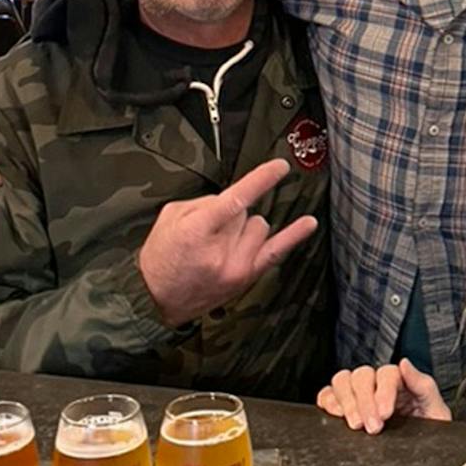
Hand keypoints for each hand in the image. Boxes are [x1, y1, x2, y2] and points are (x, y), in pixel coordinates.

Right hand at [138, 159, 317, 327]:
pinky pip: (277, 251)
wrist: (156, 299)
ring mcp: (236, 266)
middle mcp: (220, 250)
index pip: (236, 199)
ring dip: (246, 227)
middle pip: (245, 212)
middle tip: (210, 230)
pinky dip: (294, 235)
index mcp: (197, 230)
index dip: (261, 180)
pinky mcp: (246, 277)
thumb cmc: (161, 256)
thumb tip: (234, 198)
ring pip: (260, 226)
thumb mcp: (171, 217)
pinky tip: (309, 223)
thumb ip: (205, 202)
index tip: (280, 166)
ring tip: (224, 241)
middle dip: (231, 214)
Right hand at [317, 359, 451, 433]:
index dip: (383, 392)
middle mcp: (378, 384)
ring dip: (346, 401)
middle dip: (364, 402)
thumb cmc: (429, 433)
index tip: (385, 413)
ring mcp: (360, 394)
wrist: (420, 456)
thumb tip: (405, 364)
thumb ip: (424, 386)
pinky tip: (336, 416)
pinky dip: (328, 402)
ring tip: (354, 424)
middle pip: (362, 376)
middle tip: (370, 426)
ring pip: (343, 381)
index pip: (387, 374)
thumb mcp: (436, 411)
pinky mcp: (343, 407)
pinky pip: (328, 395)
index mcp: (401, 382)